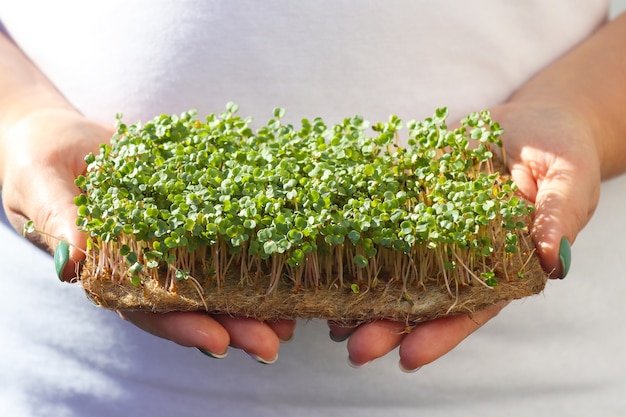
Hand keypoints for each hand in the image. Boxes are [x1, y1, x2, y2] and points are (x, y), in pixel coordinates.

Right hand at [1, 109, 294, 361]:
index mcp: (110, 272)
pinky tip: (286, 261)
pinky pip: (223, 235)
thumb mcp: (41, 186)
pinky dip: (252, 250)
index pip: (149, 310)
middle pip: (194, 304)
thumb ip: (60, 223)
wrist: (61, 134)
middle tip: (275, 342)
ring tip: (291, 319)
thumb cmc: (41, 162)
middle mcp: (147, 264)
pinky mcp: (190, 214)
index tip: (219, 341)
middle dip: (234, 325)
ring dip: (253, 301)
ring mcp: (171, 241)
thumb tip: (72, 266)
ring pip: (216, 279)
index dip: (183, 327)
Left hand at [330, 101, 600, 370]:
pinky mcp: (413, 192)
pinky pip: (383, 215)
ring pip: (395, 266)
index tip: (408, 358)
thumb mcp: (570, 183)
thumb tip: (553, 259)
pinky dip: (358, 234)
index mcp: (502, 264)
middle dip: (388, 324)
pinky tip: (328, 250)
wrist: (534, 122)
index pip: (470, 308)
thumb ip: (558, 218)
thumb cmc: (561, 156)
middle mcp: (460, 252)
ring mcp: (432, 224)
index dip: (441, 334)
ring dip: (364, 291)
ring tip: (332, 317)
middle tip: (355, 347)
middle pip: (423, 296)